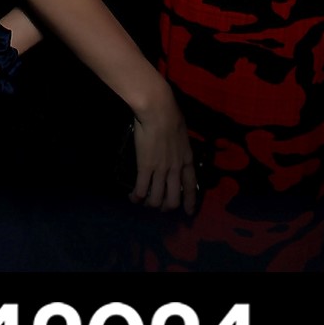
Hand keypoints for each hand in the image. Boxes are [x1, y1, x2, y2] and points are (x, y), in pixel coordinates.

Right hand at [129, 83, 198, 214]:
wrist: (159, 112)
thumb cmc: (171, 115)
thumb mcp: (182, 133)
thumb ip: (179, 145)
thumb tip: (174, 146)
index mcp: (186, 160)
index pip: (191, 186)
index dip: (190, 202)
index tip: (188, 212)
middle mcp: (175, 169)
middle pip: (174, 199)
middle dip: (166, 207)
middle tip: (159, 205)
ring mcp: (161, 170)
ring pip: (157, 199)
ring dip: (150, 204)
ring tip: (144, 201)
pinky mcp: (145, 168)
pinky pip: (141, 190)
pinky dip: (136, 197)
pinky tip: (132, 197)